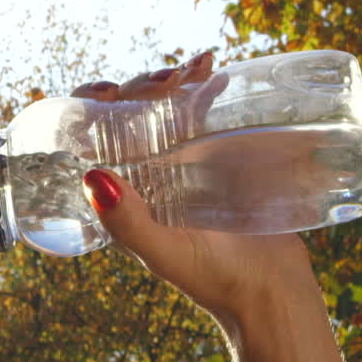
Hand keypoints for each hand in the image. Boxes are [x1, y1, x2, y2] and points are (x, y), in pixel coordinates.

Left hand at [71, 52, 313, 323]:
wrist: (272, 293)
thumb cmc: (213, 280)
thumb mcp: (163, 253)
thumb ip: (127, 223)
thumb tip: (90, 175)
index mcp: (122, 192)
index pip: (90, 136)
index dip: (90, 104)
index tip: (108, 90)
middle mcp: (146, 173)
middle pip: (128, 112)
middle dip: (141, 85)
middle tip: (167, 80)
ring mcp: (183, 162)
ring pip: (165, 106)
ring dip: (173, 79)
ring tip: (195, 68)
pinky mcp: (219, 157)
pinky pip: (203, 113)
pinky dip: (203, 87)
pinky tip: (213, 70)